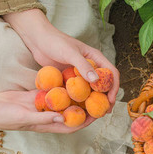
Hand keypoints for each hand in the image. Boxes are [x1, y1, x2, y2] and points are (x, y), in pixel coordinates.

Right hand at [0, 90, 95, 132]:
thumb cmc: (4, 117)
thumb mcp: (24, 117)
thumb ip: (43, 117)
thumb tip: (63, 117)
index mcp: (49, 124)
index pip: (73, 124)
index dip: (87, 119)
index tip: (99, 111)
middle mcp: (50, 115)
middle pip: (73, 111)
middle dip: (85, 104)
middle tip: (98, 93)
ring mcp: (44, 105)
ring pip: (64, 99)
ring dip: (75, 92)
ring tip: (88, 82)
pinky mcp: (38, 95)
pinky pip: (53, 90)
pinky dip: (61, 84)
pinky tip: (70, 74)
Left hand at [3, 9, 119, 111]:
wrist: (38, 40)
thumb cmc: (55, 42)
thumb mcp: (70, 53)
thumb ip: (83, 66)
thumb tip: (96, 81)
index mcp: (96, 57)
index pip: (112, 73)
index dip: (114, 87)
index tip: (111, 100)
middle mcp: (91, 66)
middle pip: (105, 84)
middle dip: (107, 97)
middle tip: (105, 111)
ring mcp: (81, 72)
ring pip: (92, 89)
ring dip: (95, 100)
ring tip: (94, 113)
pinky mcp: (71, 77)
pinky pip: (79, 90)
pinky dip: (81, 99)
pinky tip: (79, 108)